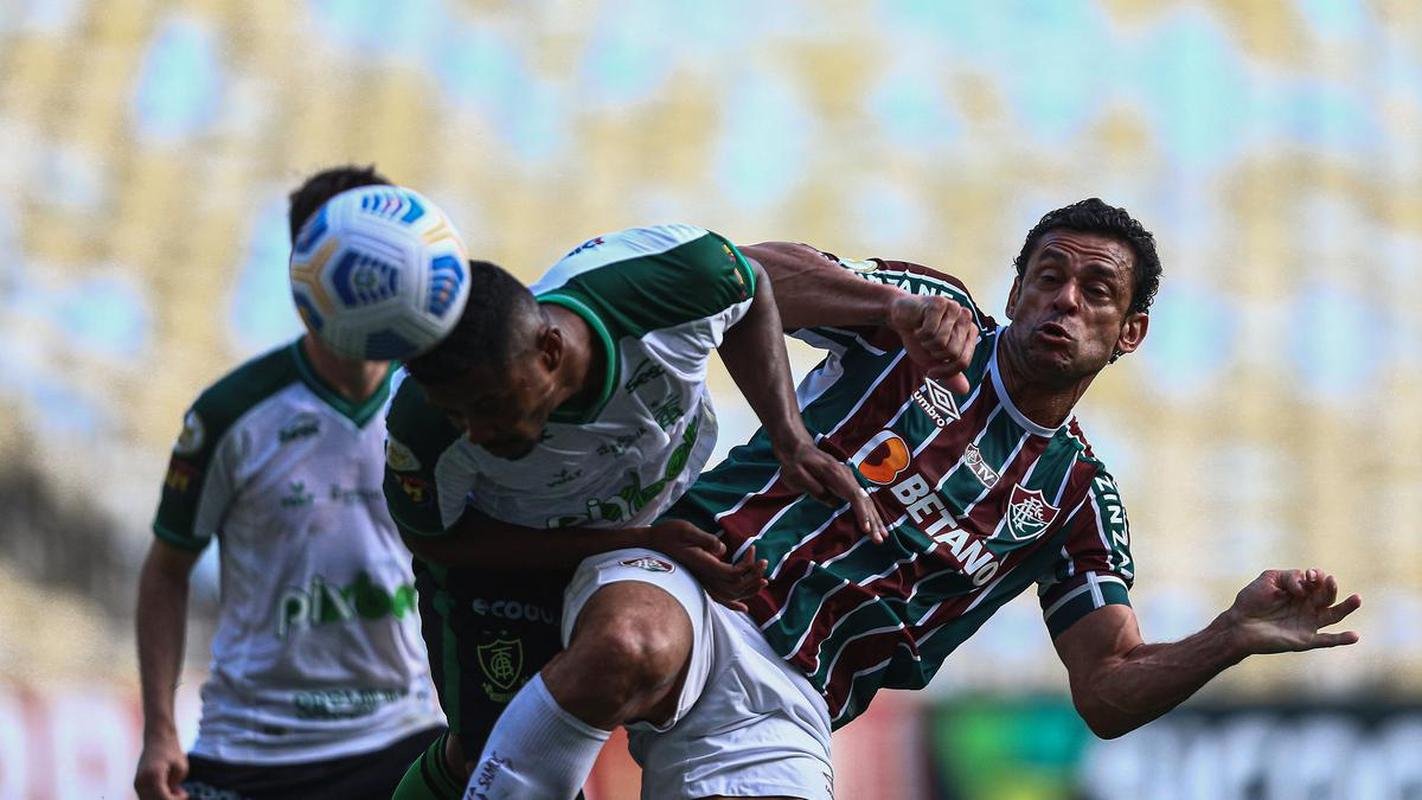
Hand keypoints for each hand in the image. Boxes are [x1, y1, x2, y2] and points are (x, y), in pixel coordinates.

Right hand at [134, 735, 188, 799]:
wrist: (158, 737)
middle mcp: (141, 782)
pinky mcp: (138, 784)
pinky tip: (170, 788)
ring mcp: (137, 784)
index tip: (185, 793)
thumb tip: (171, 799)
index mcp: (153, 777)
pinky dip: (158, 796)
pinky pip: (148, 797)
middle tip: (181, 791)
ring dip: (164, 799)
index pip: (163, 799)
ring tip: (176, 788)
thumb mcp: (181, 769)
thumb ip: (175, 787)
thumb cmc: (172, 751)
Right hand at [645, 519, 766, 611]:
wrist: (650, 544)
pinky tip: (743, 607)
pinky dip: (733, 603)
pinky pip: (719, 599)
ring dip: (748, 590)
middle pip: (735, 588)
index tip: (753, 551)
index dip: (748, 566)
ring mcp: (701, 582)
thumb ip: (705, 539)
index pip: (732, 573)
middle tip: (763, 562)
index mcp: (703, 565)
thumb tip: (723, 549)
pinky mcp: (700, 581)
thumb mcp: (686, 529)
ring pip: (729, 596)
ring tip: (763, 580)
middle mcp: (703, 578)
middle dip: (753, 577)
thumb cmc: (668, 534)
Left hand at [774, 436, 887, 542]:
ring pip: (866, 501)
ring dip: (875, 519)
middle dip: (873, 521)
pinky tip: (876, 525)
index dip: (861, 512)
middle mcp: (847, 476)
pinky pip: (862, 500)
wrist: (798, 449)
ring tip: (882, 537)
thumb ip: (813, 487)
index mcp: (835, 473)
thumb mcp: (797, 475)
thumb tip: (832, 501)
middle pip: (864, 500)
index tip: (866, 528)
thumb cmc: (795, 464)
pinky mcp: (848, 484)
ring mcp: (849, 479)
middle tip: (879, 540)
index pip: (854, 495)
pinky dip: (870, 513)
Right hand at [888, 295, 977, 393]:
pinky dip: (919, 332)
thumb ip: (949, 374)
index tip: (931, 372)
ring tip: (922, 333)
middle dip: (933, 354)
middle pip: (952, 352)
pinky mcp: (939, 302)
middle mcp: (966, 318)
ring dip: (925, 342)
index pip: (963, 362)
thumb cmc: (920, 337)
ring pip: (941, 342)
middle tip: (926, 344)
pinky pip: (930, 330)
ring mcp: (954, 307)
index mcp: (970, 332)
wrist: (900, 317)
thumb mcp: (934, 360)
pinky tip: (917, 324)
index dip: (945, 372)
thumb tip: (965, 390)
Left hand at [1222, 568, 1360, 655]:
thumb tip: (1305, 585)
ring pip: (1334, 615)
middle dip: (1329, 587)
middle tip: (1327, 580)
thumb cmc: (1251, 600)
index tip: (1309, 575)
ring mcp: (1308, 624)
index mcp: (1300, 592)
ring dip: (1347, 607)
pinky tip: (1355, 636)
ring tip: (1357, 598)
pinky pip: (1327, 640)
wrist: (1238, 623)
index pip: (1318, 582)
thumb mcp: (1269, 579)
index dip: (1317, 576)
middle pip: (1328, 596)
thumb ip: (1289, 576)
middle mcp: (1307, 607)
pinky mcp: (1305, 640)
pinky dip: (1341, 639)